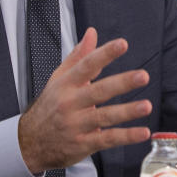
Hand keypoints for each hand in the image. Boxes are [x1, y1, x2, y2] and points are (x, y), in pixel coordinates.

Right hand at [18, 27, 152, 173]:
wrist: (29, 142)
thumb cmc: (50, 106)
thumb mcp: (59, 79)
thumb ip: (78, 56)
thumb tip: (92, 33)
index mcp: (66, 84)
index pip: (86, 65)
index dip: (105, 54)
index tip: (122, 44)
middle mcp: (71, 103)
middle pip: (99, 91)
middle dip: (122, 83)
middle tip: (143, 76)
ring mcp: (77, 125)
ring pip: (105, 116)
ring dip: (127, 111)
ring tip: (146, 106)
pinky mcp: (83, 144)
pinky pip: (107, 139)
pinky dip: (125, 136)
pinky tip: (142, 132)